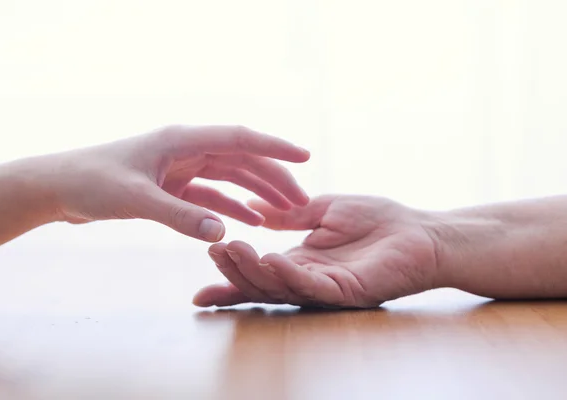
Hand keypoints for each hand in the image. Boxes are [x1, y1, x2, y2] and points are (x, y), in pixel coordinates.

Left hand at [48, 125, 309, 241]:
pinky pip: (212, 195)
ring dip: (259, 193)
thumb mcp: (136, 199)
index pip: (239, 138)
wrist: (59, 188)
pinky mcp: (173, 185)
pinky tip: (251, 220)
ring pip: (231, 177)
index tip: (305, 157)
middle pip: (242, 160)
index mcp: (182, 139)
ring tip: (287, 212)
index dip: (274, 147)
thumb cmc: (91, 183)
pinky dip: (233, 206)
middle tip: (302, 202)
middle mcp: (187, 148)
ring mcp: (181, 167)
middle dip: (274, 178)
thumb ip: (180, 216)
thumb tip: (223, 233)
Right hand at [193, 195, 441, 307]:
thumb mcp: (323, 210)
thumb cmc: (377, 220)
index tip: (200, 279)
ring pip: (282, 287)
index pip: (259, 273)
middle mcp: (309, 280)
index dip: (230, 277)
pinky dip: (291, 275)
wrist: (420, 231)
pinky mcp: (349, 292)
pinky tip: (272, 260)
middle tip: (213, 249)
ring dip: (254, 272)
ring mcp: (328, 289)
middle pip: (262, 283)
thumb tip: (255, 209)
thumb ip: (290, 215)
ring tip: (231, 251)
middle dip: (235, 270)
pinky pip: (314, 286)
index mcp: (301, 261)